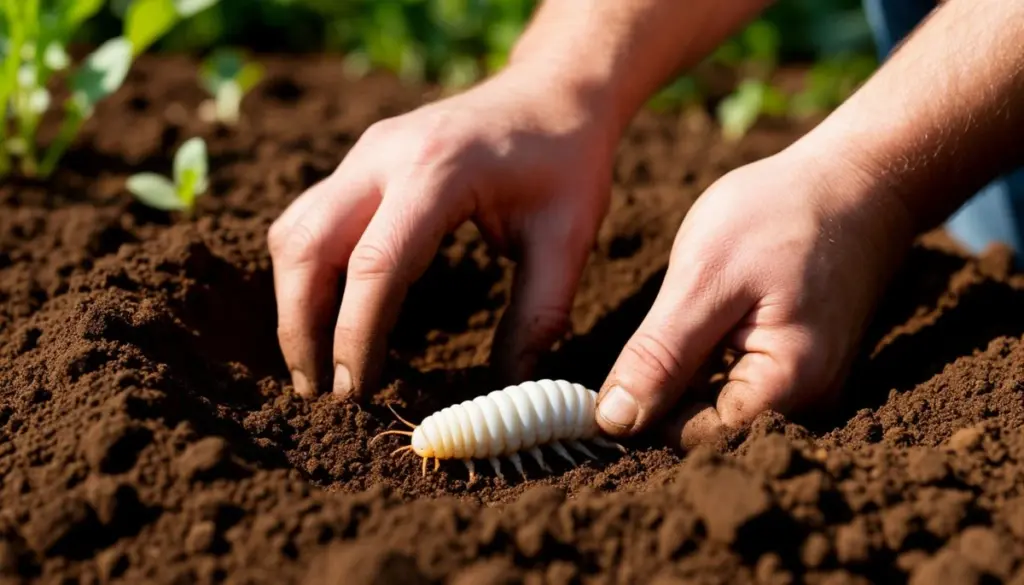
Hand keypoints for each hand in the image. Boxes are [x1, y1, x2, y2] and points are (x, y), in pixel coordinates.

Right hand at [268, 67, 617, 398]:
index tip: (356, 391)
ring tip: (314, 363)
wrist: (553, 92)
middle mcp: (385, 155)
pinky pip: (310, 217)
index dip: (355, 336)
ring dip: (293, 299)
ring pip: (295, 229)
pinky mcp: (361, 159)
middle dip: (300, 325)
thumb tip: (507, 390)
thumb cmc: (566, 163)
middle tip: (317, 392)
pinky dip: (306, 271)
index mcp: (438, 172)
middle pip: (307, 245)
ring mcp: (365, 152)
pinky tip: (326, 312)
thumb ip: (538, 316)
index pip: (374, 266)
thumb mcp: (568, 240)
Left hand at [594, 144, 914, 447]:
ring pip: (721, 405)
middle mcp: (810, 401)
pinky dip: (710, 359)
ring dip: (686, 375)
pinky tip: (710, 317)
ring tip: (690, 313)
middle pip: (710, 429)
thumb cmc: (784, 213)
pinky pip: (741, 383)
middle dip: (665, 396)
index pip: (696, 439)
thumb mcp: (705, 278)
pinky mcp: (805, 367)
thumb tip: (615, 421)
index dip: (643, 419)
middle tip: (651, 332)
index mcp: (789, 384)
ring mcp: (811, 386)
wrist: (858, 177)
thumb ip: (661, 356)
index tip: (606, 383)